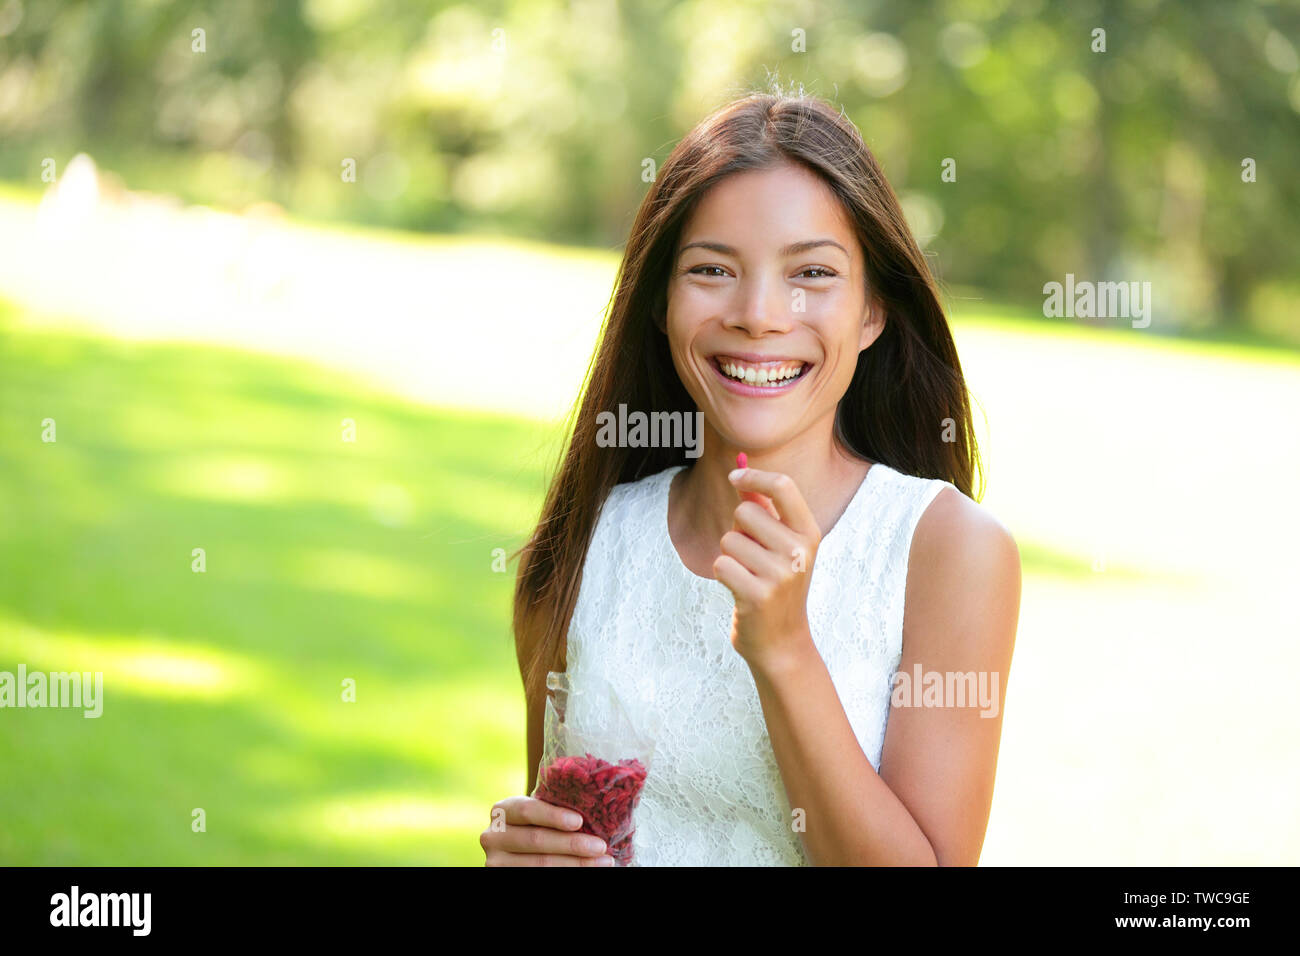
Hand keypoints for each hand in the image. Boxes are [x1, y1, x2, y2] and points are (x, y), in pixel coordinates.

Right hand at [480, 795, 614, 865]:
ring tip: (604, 861)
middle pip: (536, 841)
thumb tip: (596, 801)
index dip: (553, 816)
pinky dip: (567, 874)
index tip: (579, 821)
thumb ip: (555, 806)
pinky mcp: (503, 877)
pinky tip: (587, 871)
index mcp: (502, 811)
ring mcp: (496, 862)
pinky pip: (540, 877)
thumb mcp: (539, 812)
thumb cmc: (538, 824)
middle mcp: (492, 836)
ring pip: (540, 865)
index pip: (527, 810)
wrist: (517, 850)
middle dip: (572, 844)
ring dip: (576, 864)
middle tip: (601, 846)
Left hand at [712, 465, 820, 672]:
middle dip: (737, 530)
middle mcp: (799, 551)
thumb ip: (764, 510)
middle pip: (745, 512)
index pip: (783, 486)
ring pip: (729, 540)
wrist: (782, 642)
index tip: (734, 477)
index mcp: (809, 534)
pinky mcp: (757, 595)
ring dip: (730, 556)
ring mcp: (780, 575)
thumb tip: (740, 472)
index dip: (754, 476)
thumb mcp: (781, 547)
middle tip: (751, 556)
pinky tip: (739, 590)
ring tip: (748, 576)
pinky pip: (720, 564)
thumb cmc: (776, 586)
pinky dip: (723, 574)